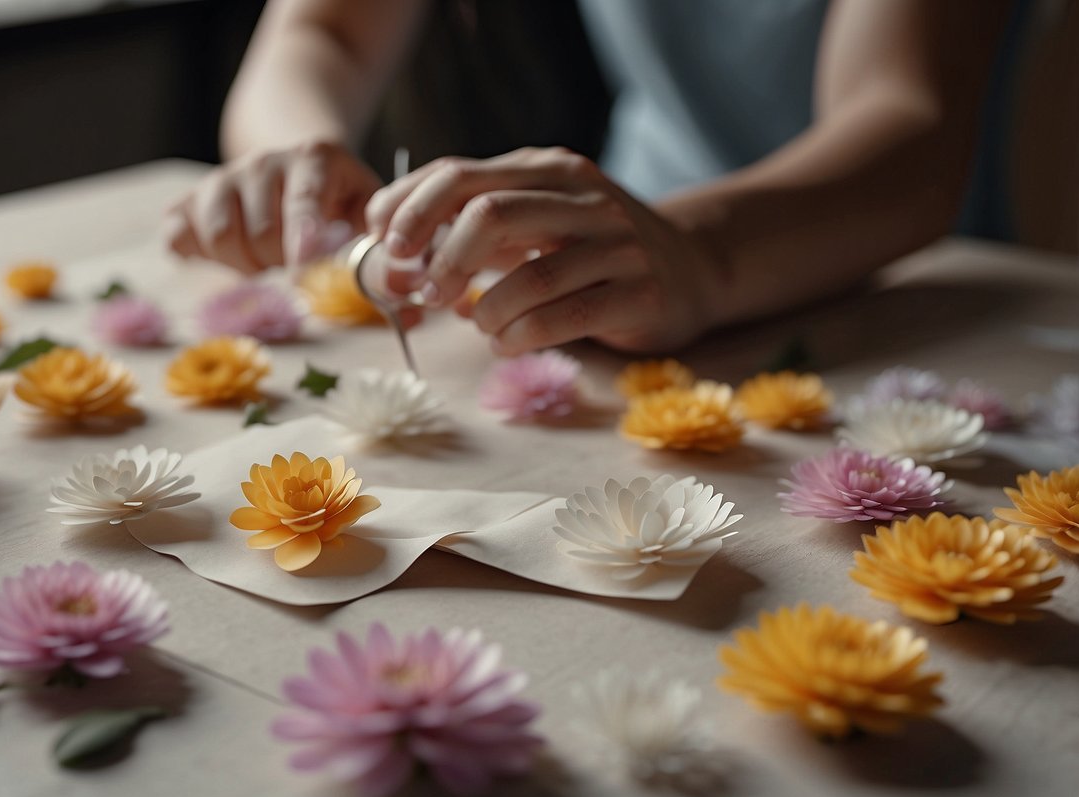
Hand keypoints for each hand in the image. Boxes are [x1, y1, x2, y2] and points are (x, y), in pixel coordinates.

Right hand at [164, 141, 380, 273]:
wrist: (293, 162)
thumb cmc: (337, 196)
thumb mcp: (365, 204)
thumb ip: (372, 239)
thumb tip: (382, 283)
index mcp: (312, 159)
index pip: (304, 203)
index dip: (302, 239)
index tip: (301, 270)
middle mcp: (261, 162)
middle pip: (261, 234)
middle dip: (280, 264)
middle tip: (294, 264)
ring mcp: (220, 179)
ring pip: (219, 238)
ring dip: (245, 265)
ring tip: (267, 259)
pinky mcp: (187, 200)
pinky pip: (177, 237)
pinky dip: (199, 257)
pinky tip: (228, 255)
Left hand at [364, 147, 724, 354]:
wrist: (692, 267)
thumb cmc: (591, 250)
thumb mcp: (535, 222)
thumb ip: (473, 230)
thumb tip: (397, 258)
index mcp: (546, 170)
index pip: (460, 175)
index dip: (410, 209)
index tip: (386, 245)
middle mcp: (583, 197)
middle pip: (489, 213)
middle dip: (443, 259)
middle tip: (426, 294)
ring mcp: (617, 243)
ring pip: (530, 275)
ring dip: (487, 311)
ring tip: (482, 326)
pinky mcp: (641, 291)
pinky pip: (567, 316)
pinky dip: (523, 336)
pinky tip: (508, 344)